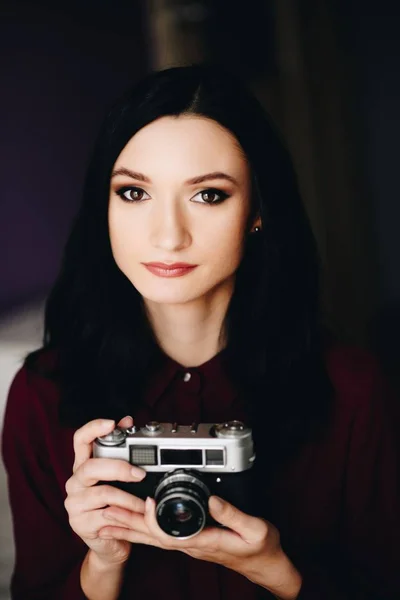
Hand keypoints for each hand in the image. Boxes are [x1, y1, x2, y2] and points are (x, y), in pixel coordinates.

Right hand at [64, 416, 146, 567]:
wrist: (110, 542)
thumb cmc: (115, 504)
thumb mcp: (119, 477)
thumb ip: (121, 449)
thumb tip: (128, 420)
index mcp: (83, 465)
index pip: (80, 440)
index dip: (93, 428)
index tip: (111, 423)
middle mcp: (74, 482)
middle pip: (90, 467)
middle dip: (119, 468)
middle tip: (140, 474)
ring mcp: (74, 503)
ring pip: (102, 493)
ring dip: (129, 498)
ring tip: (144, 503)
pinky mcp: (80, 524)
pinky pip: (106, 515)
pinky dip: (125, 515)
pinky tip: (135, 517)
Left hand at [99, 494, 300, 596]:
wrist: (265, 563)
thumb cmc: (260, 547)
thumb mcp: (254, 528)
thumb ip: (233, 513)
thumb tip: (212, 497)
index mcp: (203, 540)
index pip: (170, 533)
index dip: (153, 518)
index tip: (143, 500)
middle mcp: (191, 544)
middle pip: (153, 536)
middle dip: (128, 523)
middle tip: (107, 511)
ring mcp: (189, 544)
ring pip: (153, 537)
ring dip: (130, 527)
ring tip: (109, 519)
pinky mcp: (191, 540)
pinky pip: (161, 536)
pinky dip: (143, 529)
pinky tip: (133, 525)